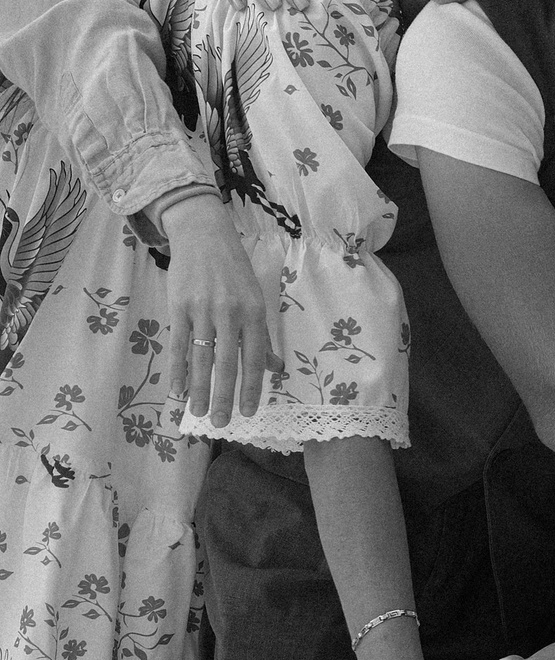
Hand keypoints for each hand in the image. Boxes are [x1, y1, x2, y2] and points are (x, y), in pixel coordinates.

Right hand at [160, 193, 279, 423]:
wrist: (204, 236)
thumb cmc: (234, 272)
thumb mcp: (256, 300)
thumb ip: (261, 337)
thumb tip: (274, 370)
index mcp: (253, 313)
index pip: (254, 359)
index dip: (252, 389)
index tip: (249, 413)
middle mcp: (229, 313)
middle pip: (227, 364)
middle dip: (223, 397)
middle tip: (220, 424)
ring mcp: (202, 309)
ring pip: (200, 358)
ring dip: (198, 389)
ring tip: (196, 413)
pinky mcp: (178, 306)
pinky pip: (177, 344)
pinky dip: (176, 369)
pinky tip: (176, 389)